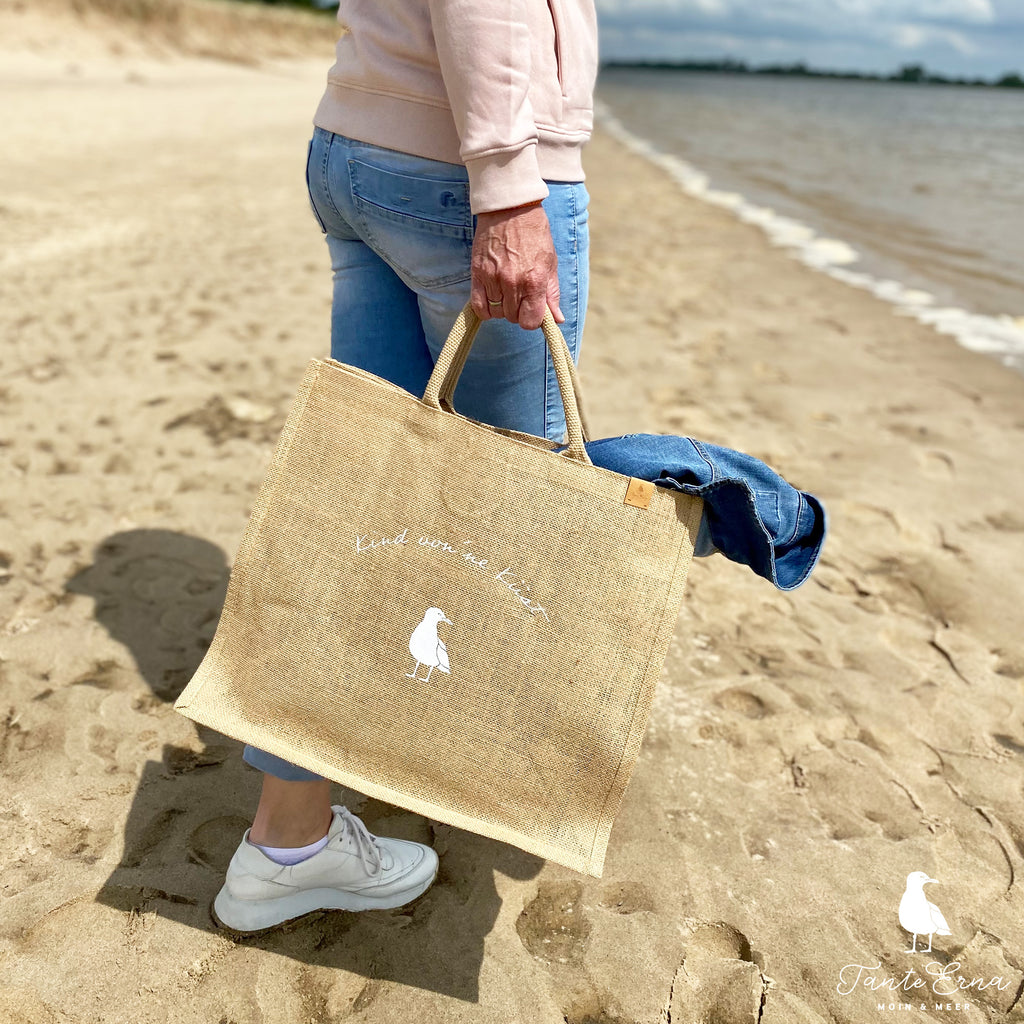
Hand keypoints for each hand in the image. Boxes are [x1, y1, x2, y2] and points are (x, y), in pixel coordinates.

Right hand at [470, 202, 563, 330]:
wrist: (510, 208)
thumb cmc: (534, 233)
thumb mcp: (550, 262)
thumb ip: (552, 293)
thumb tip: (557, 319)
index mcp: (535, 280)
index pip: (530, 321)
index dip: (532, 319)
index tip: (532, 310)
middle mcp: (513, 282)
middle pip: (513, 318)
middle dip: (518, 311)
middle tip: (520, 295)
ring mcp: (493, 278)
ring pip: (496, 312)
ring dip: (502, 307)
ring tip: (506, 291)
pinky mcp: (478, 273)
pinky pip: (478, 306)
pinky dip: (485, 308)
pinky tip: (492, 299)